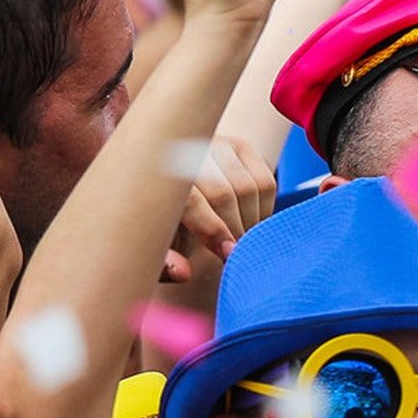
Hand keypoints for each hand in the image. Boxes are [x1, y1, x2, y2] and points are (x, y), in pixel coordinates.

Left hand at [160, 135, 274, 285]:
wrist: (159, 173)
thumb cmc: (157, 217)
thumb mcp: (151, 239)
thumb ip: (164, 261)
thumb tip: (185, 274)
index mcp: (157, 171)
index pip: (193, 199)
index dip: (214, 230)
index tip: (228, 254)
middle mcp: (187, 149)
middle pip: (226, 193)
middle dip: (237, 229)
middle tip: (239, 253)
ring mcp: (215, 144)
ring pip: (251, 187)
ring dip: (253, 220)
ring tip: (243, 240)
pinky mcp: (238, 146)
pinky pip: (266, 181)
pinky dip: (264, 208)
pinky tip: (250, 222)